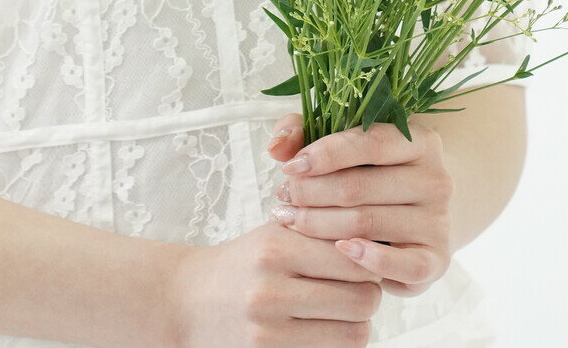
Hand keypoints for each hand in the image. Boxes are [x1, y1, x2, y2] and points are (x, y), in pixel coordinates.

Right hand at [158, 219, 382, 347]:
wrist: (186, 301)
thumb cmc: (241, 264)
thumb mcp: (274, 233)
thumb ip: (322, 231)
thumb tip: (382, 241)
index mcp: (275, 247)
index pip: (355, 257)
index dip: (369, 260)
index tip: (363, 260)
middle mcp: (271, 289)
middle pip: (362, 299)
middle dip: (368, 294)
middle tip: (356, 288)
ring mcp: (268, 330)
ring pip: (354, 334)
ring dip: (355, 323)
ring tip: (340, 310)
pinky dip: (334, 342)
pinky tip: (321, 328)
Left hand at [264, 111, 453, 297]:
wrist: (417, 216)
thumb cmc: (371, 174)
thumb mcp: (344, 145)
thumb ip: (306, 132)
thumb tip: (276, 146)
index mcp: (419, 141)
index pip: (369, 142)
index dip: (324, 154)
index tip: (290, 167)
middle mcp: (436, 179)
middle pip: (360, 186)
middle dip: (312, 193)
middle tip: (284, 199)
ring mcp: (438, 221)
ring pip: (368, 223)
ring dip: (320, 224)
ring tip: (292, 221)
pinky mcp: (435, 259)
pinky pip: (403, 265)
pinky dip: (368, 260)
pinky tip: (339, 250)